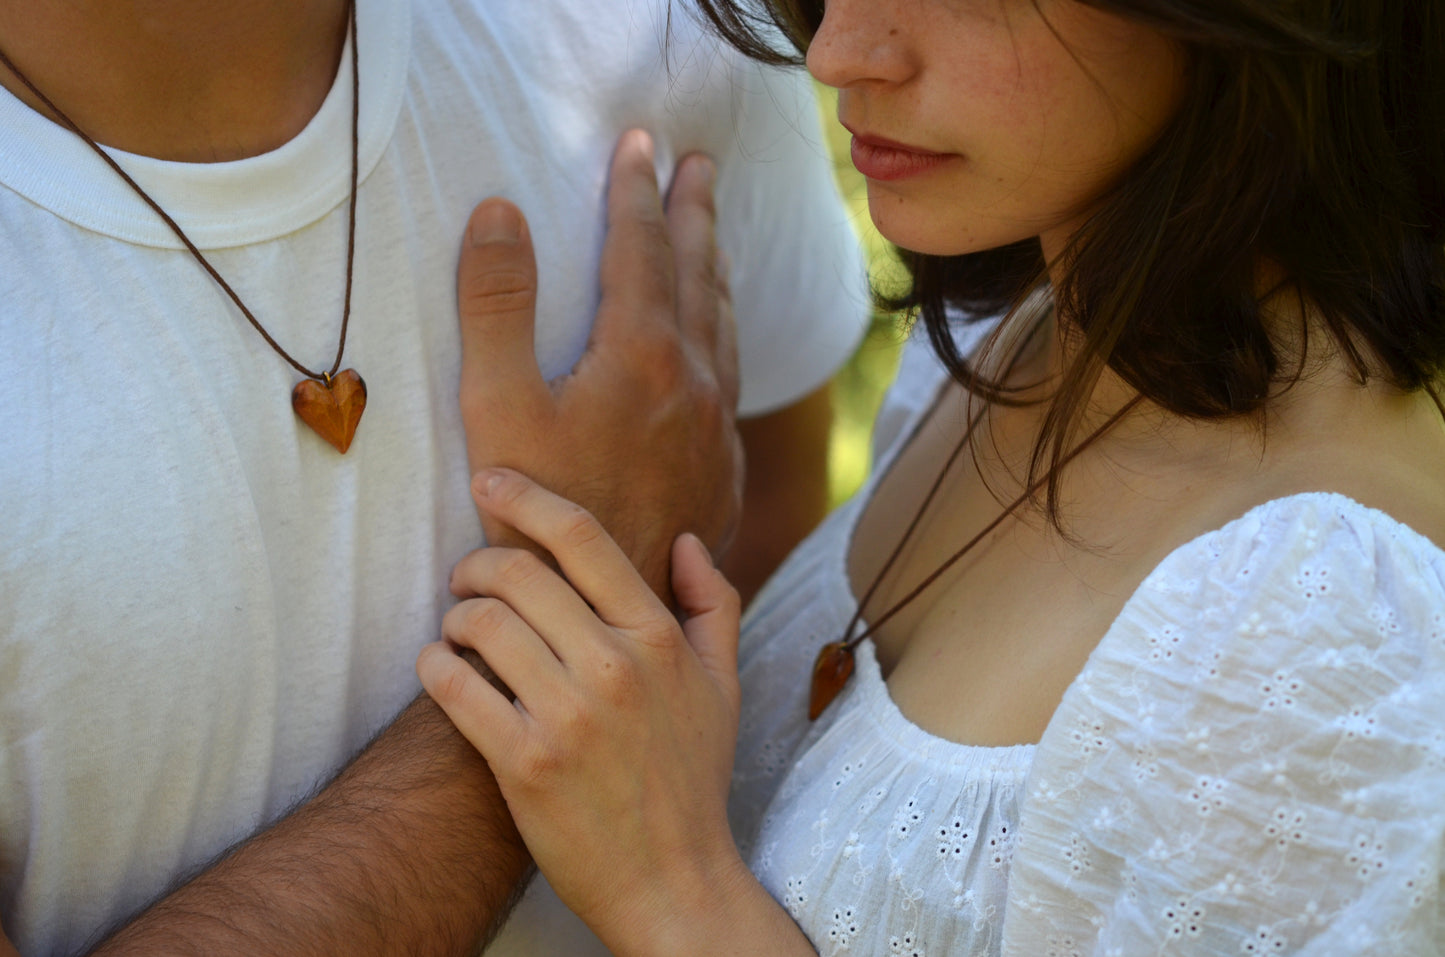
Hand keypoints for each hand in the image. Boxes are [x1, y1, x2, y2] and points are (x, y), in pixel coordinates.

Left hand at [416, 468, 747, 953]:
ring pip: (481, 624)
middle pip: (518, 572)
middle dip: (475, 564)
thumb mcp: (725, 686)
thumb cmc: (693, 779)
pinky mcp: (524, 764)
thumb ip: (714, 605)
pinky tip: (440, 669)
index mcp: (660, 639)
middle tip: (465, 578)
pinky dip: (434, 666)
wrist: (673, 882)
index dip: (527, 497)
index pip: (584, 539)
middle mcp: (616, 668)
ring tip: (457, 631)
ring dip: (454, 616)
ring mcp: (569, 716)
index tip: (490, 480)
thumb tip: (688, 540)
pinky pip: (455, 688)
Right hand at [455, 130, 742, 599]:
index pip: (640, 246)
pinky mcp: (723, 471)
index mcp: (641, 355)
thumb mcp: (497, 405)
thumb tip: (500, 208)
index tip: (638, 142)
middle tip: (699, 167)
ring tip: (712, 238)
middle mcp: (694, 383)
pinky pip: (732, 380)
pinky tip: (716, 351)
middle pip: (698, 274)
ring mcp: (716, 429)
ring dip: (716, 272)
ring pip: (724, 328)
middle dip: (695, 212)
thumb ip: (496, 303)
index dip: (635, 189)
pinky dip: (724, 338)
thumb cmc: (538, 516)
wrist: (607, 613)